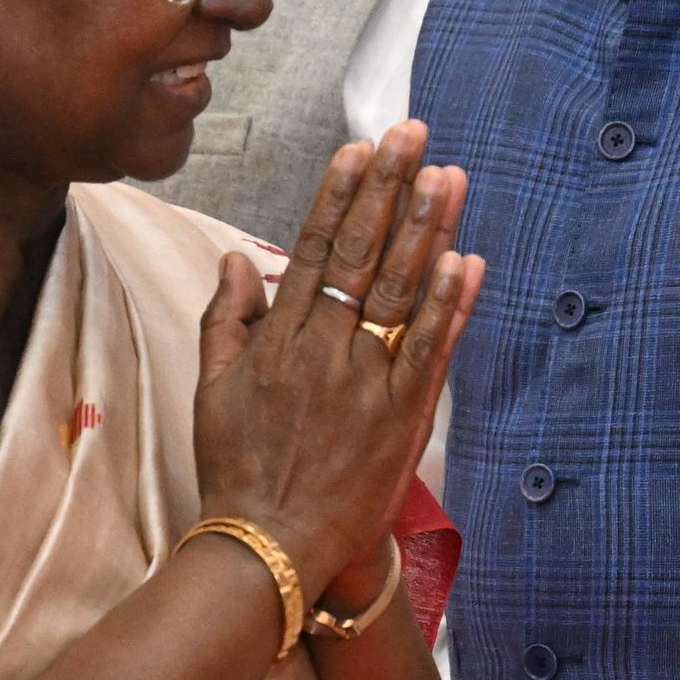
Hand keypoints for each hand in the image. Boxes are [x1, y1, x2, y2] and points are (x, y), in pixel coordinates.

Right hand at [192, 121, 481, 595]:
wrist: (268, 547)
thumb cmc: (237, 468)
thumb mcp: (211, 388)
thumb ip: (225, 320)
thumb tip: (236, 261)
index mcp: (279, 339)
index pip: (316, 249)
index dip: (341, 194)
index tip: (360, 147)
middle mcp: (324, 351)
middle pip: (363, 255)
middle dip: (389, 188)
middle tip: (413, 133)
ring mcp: (366, 383)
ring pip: (402, 293)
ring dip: (427, 230)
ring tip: (448, 176)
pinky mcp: (400, 420)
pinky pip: (430, 352)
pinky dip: (450, 307)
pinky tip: (468, 262)